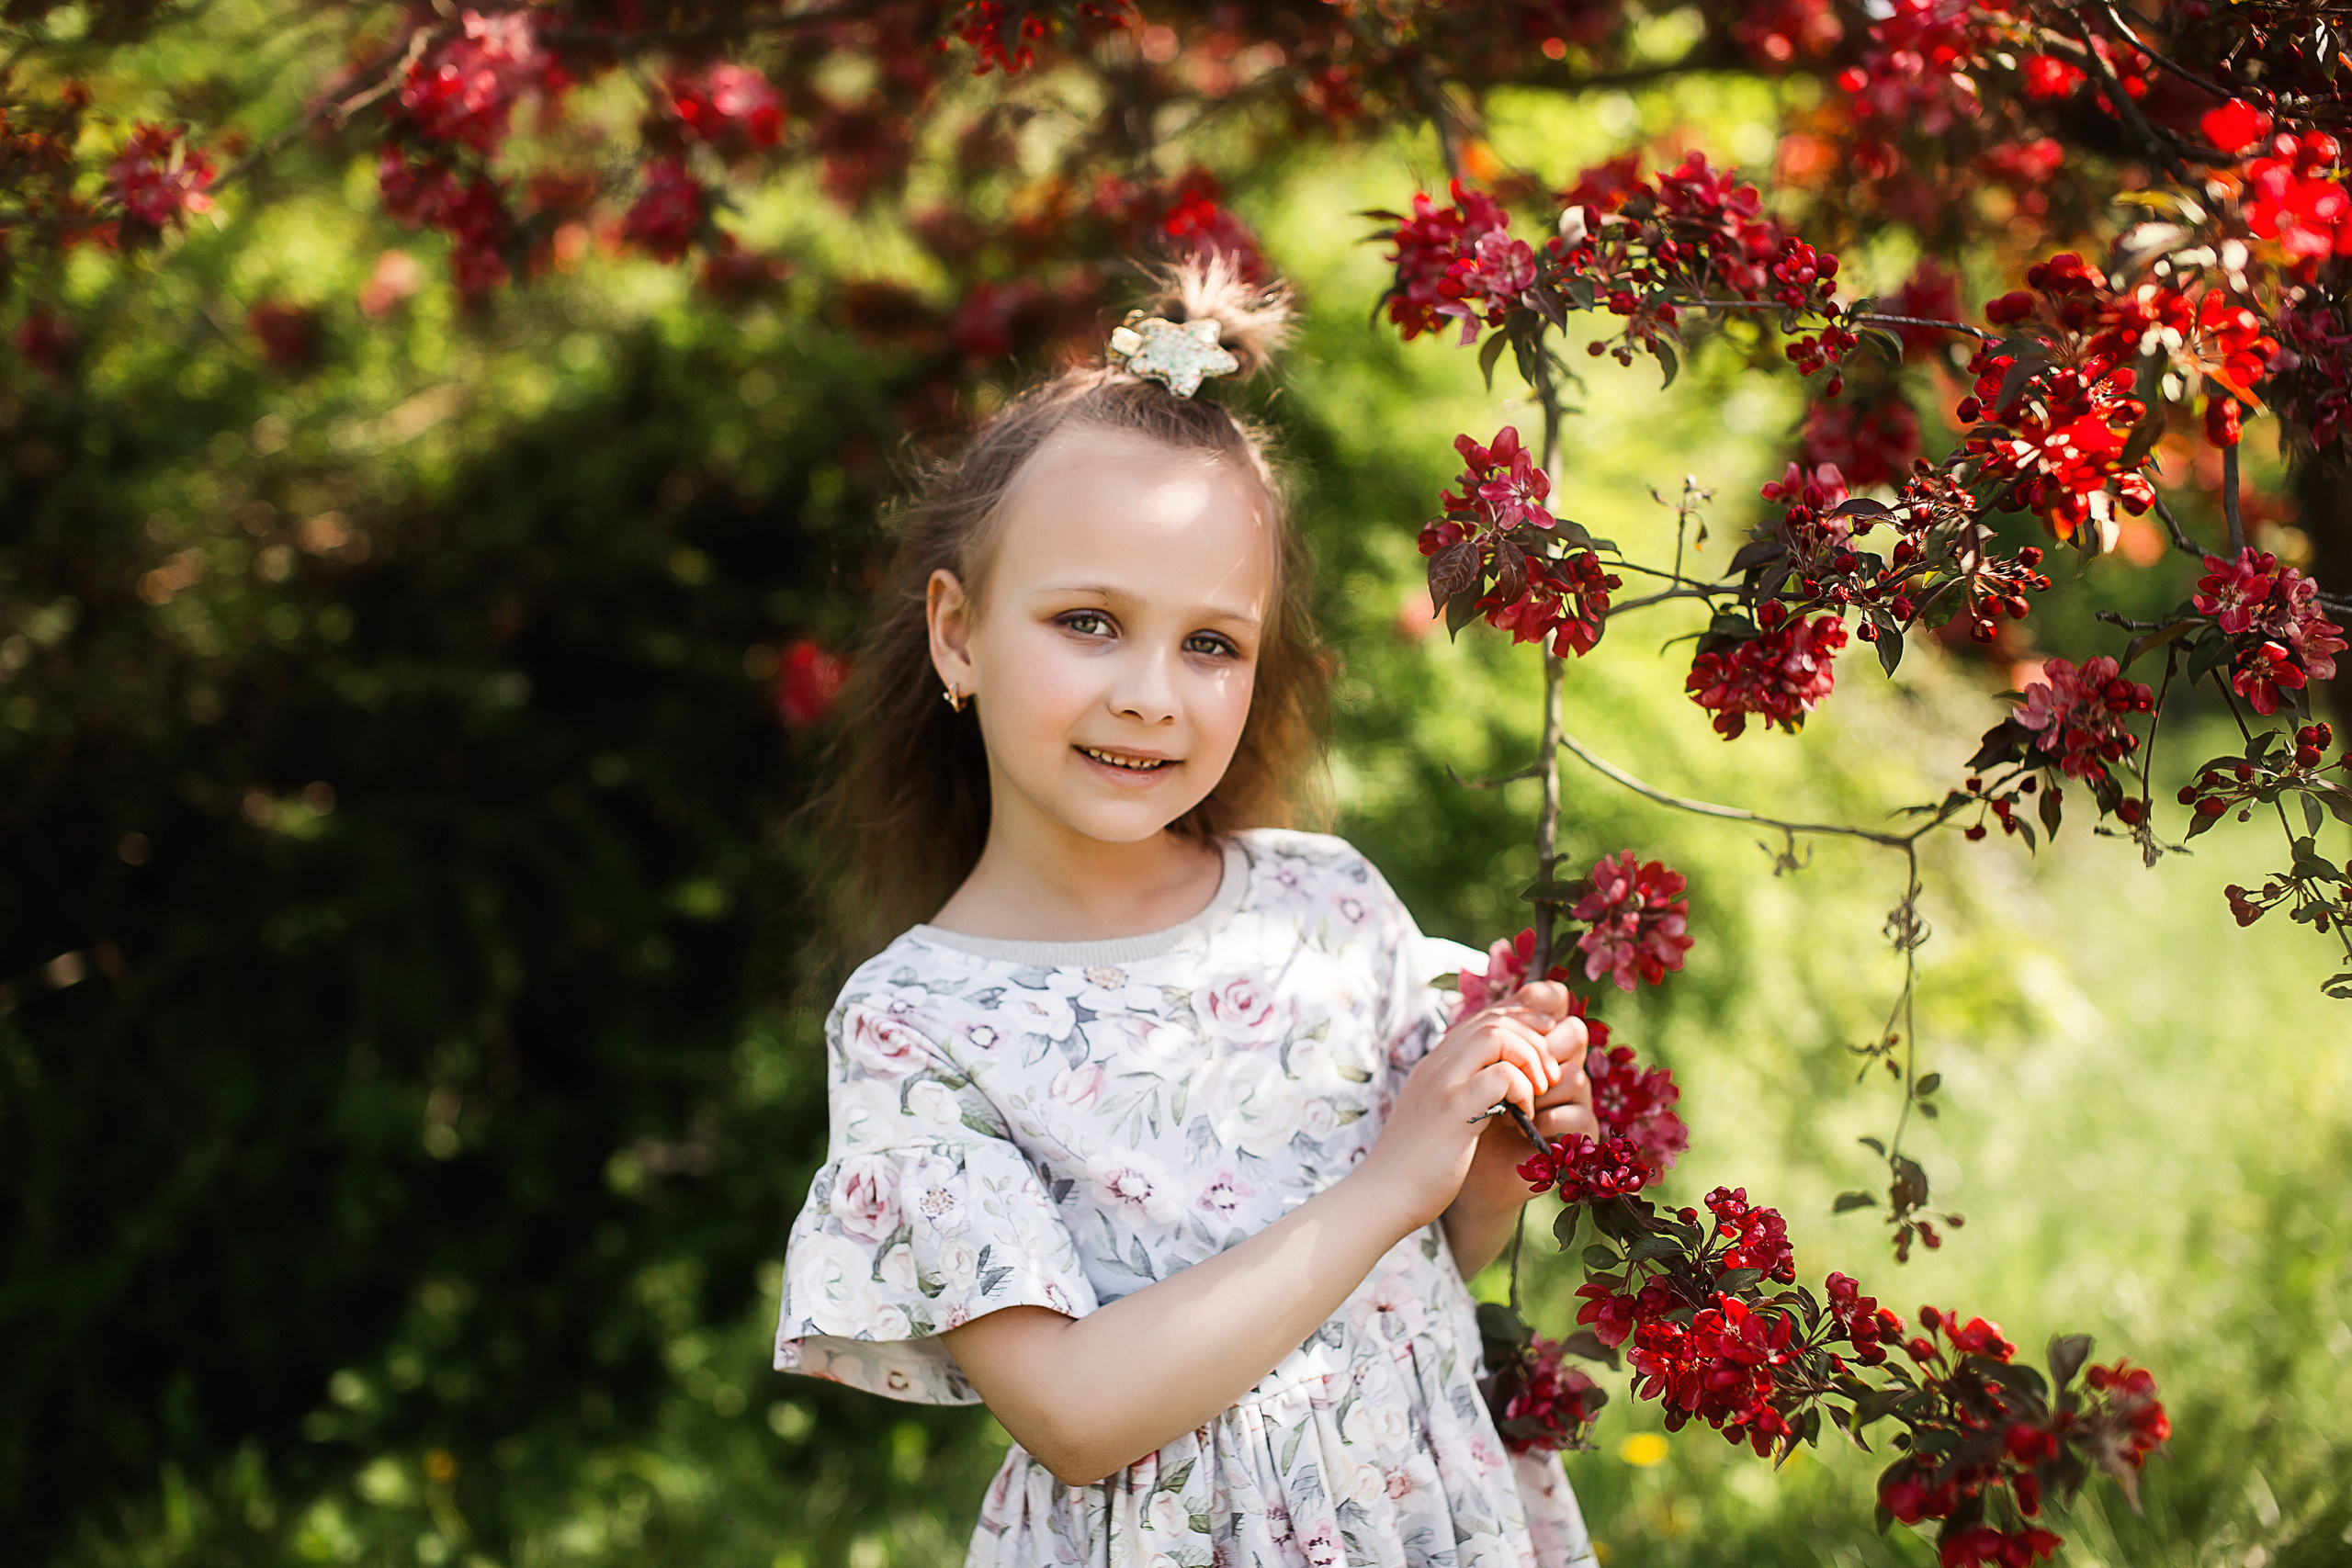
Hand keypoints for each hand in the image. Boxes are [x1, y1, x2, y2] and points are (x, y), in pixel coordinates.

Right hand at [1357, 980, 1587, 1231]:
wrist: (1383, 1196)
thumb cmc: (1415, 1165)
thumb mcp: (1438, 1117)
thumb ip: (1462, 1094)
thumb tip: (1501, 1085)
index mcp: (1434, 1065)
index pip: (1483, 1018)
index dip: (1521, 1026)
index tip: (1543, 1053)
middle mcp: (1436, 1065)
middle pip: (1493, 1019)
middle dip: (1533, 1039)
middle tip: (1550, 1075)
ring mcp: (1441, 1083)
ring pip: (1496, 1035)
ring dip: (1530, 1058)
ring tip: (1540, 1090)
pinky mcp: (1452, 1109)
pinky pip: (1500, 1076)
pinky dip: (1523, 1089)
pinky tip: (1522, 1116)